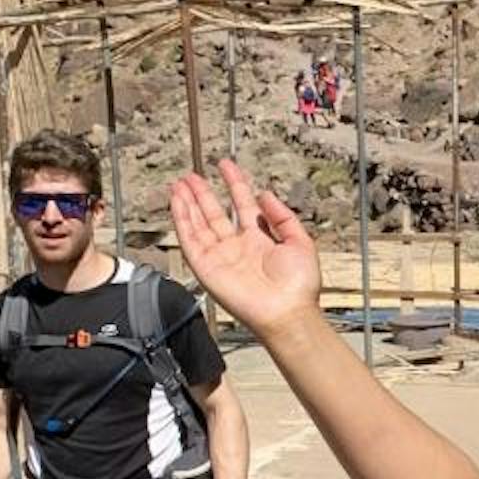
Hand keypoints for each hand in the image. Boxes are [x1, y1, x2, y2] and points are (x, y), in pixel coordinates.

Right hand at [169, 160, 321, 336]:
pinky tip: (178, 201)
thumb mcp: (300, 241)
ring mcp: (220, 255)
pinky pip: (189, 238)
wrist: (287, 312)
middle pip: (215, 213)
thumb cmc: (299, 285)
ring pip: (198, 223)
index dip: (234, 184)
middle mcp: (238, 246)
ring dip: (188, 202)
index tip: (226, 166)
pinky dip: (181, 218)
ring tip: (181, 182)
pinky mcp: (205, 266)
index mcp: (260, 240)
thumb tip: (266, 194)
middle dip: (203, 193)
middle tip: (193, 174)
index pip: (242, 204)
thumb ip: (283, 216)